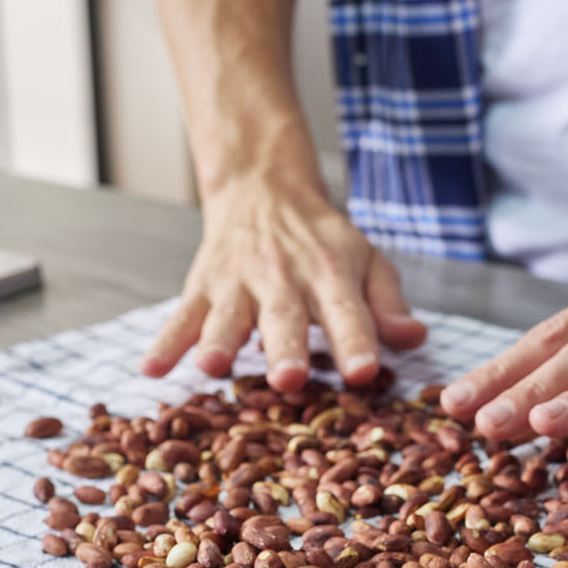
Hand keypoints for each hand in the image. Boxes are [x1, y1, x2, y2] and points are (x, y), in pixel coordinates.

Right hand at [140, 172, 426, 391]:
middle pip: (285, 318)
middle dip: (286, 348)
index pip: (347, 311)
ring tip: (213, 365)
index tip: (364, 372)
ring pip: (228, 316)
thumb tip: (415, 338)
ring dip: (220, 341)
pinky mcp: (202, 288)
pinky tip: (152, 369)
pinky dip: (165, 342)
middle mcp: (283, 279)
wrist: (263, 188)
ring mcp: (237, 284)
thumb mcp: (365, 261)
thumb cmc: (322, 242)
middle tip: (289, 379)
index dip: (357, 341)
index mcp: (331, 275)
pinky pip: (181, 317)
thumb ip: (386, 303)